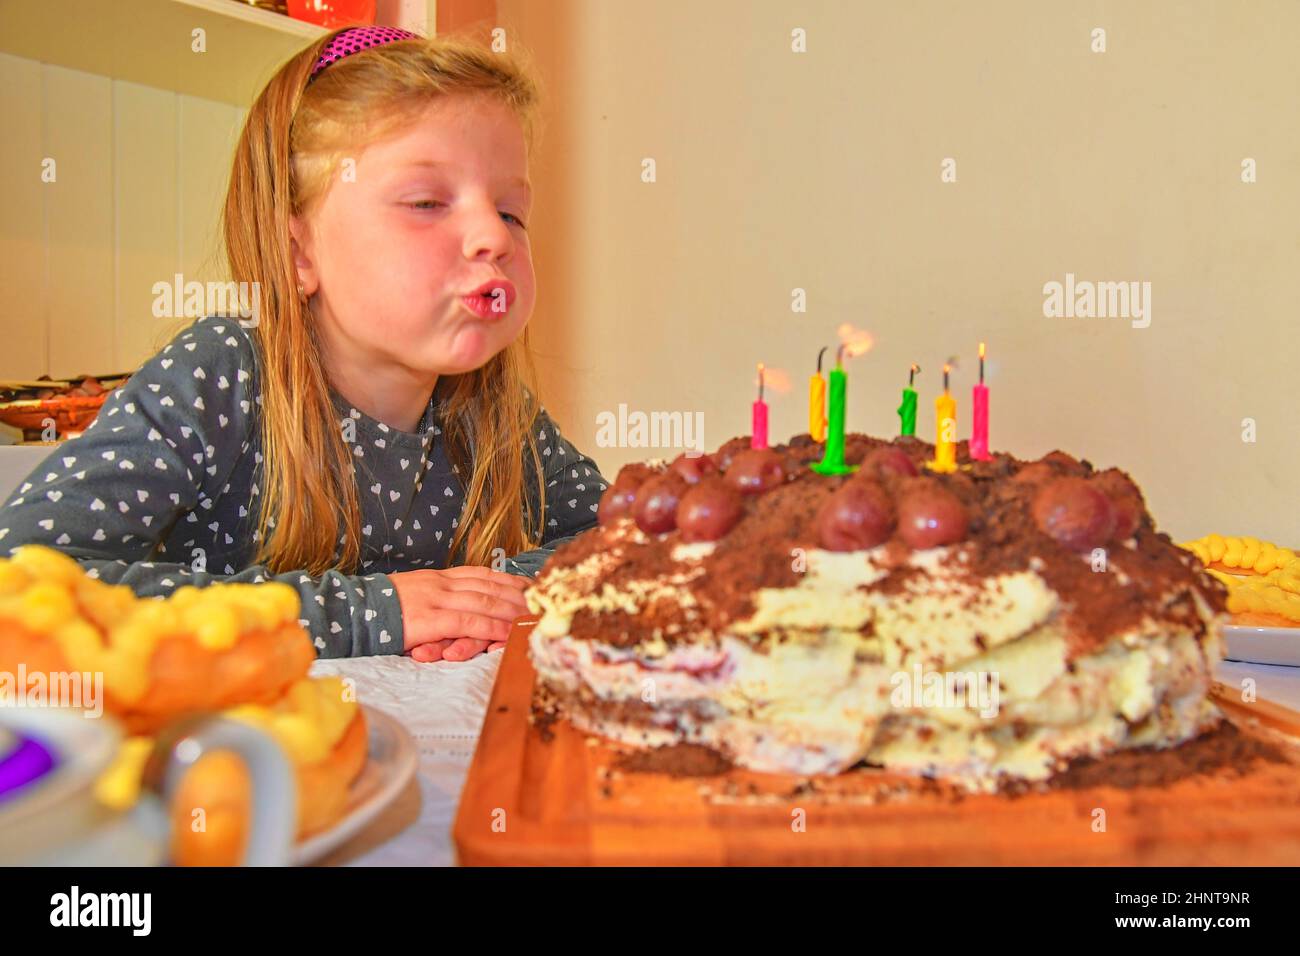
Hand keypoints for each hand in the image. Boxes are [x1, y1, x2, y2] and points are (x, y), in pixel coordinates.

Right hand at [390, 566, 531, 662]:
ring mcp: (437, 600)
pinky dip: (493, 626)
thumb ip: (434, 598)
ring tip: (533, 617)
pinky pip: (469, 622)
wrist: (351, 610)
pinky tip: (508, 631)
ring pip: (485, 601)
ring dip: (512, 610)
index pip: (481, 574)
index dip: (508, 578)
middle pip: (489, 585)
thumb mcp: (411, 595)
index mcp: (437, 578)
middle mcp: (442, 584)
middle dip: (518, 594)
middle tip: (542, 600)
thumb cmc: (378, 608)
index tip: (528, 583)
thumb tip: (454, 608)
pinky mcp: (431, 619)